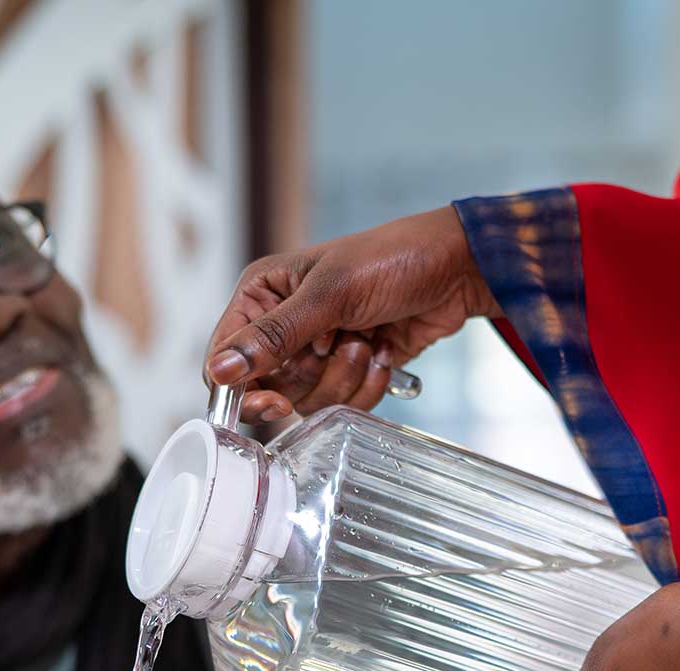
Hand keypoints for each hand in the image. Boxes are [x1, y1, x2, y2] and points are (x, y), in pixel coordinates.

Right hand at [203, 206, 502, 422]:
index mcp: (262, 294)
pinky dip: (369, 385)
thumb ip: (274, 336)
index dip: (244, 389)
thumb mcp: (330, 294)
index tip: (277, 404)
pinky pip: (343, 403)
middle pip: (271, 388)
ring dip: (346, 377)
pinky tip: (385, 351)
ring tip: (369, 340)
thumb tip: (221, 370)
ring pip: (309, 400)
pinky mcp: (348, 369)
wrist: (458, 269)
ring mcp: (316, 349)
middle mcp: (282, 324)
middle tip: (344, 341)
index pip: (225, 358)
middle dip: (315, 375)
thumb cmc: (394, 258)